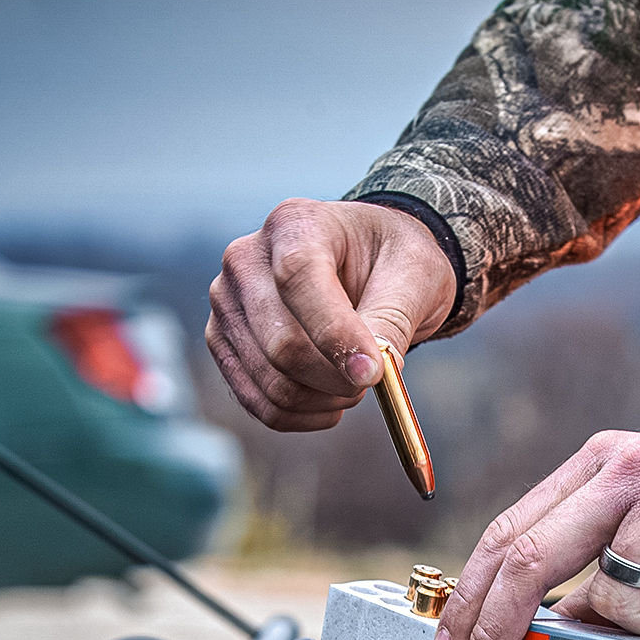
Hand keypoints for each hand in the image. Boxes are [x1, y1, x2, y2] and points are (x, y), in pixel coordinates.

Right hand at [206, 198, 455, 430]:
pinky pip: (260, 404)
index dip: (335, 334)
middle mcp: (245, 260)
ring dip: (327, 400)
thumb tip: (367, 372)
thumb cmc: (394, 263)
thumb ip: (391, 320)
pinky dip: (304, 416)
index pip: (297, 279)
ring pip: (272, 383)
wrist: (369, 266)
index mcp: (294, 223)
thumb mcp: (415, 276)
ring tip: (358, 382)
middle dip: (340, 378)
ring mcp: (227, 305)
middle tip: (378, 378)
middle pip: (283, 345)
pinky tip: (333, 403)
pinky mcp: (224, 344)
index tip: (375, 374)